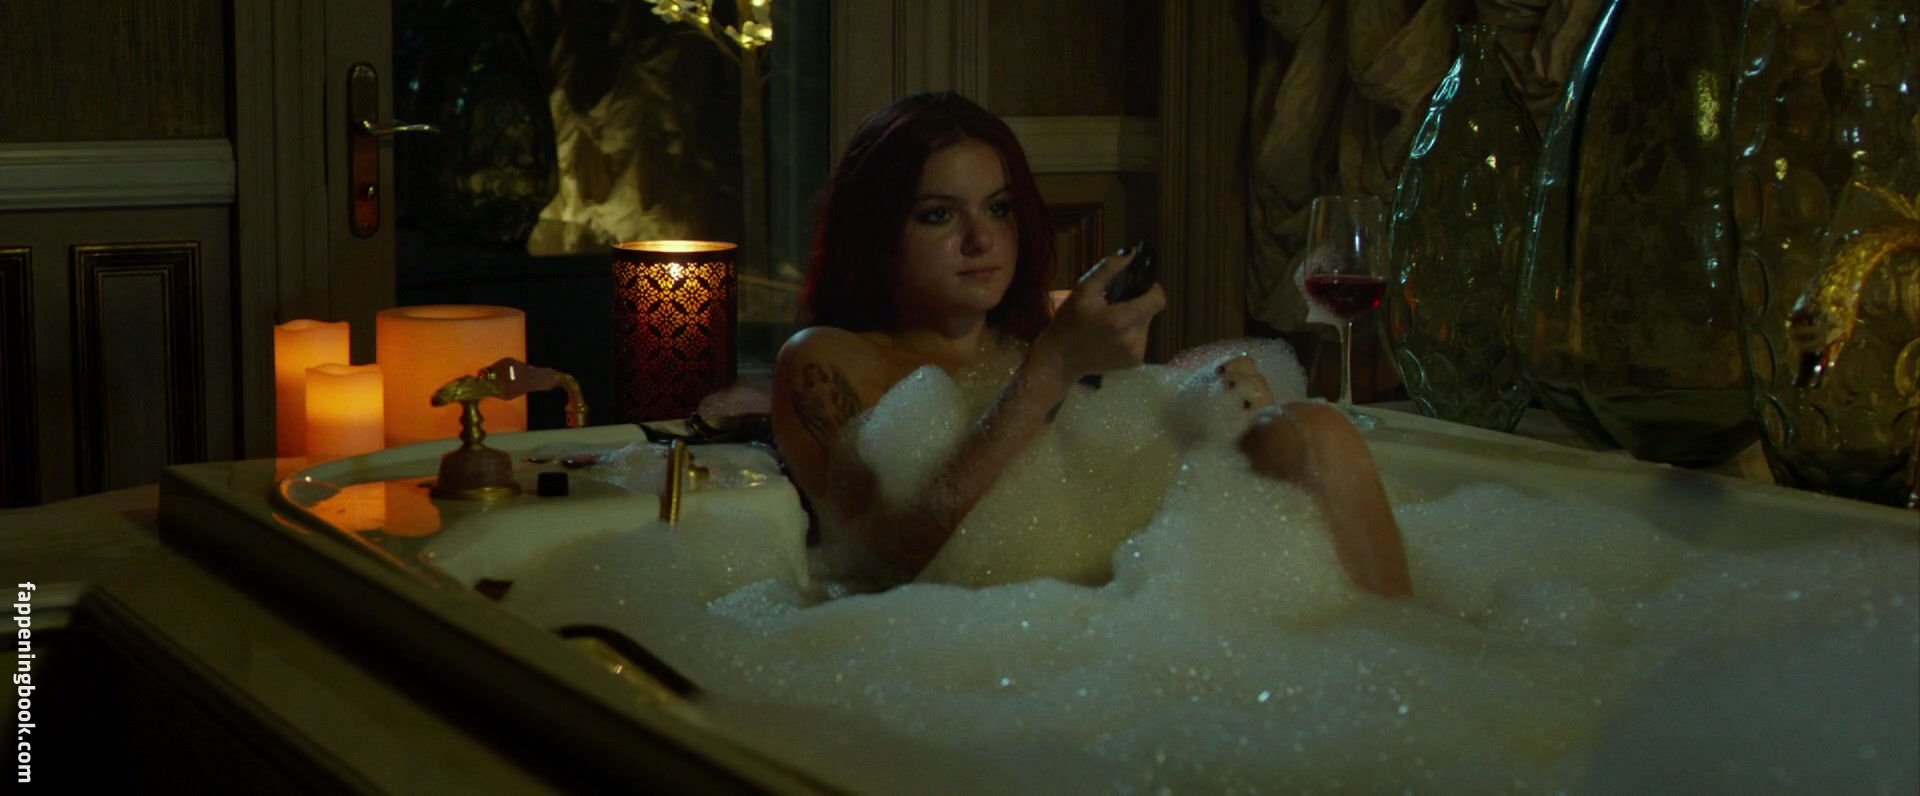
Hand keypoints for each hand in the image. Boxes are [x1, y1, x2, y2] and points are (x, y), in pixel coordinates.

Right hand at [1034, 250, 1166, 380]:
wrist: (1060, 361)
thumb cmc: (1068, 323)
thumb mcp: (1083, 290)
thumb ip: (1109, 270)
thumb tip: (1132, 254)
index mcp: (1121, 320)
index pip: (1157, 300)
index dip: (1152, 289)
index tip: (1138, 285)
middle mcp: (1133, 339)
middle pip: (1151, 311)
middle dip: (1138, 303)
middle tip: (1115, 304)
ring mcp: (1136, 353)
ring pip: (1146, 325)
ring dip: (1134, 318)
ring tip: (1110, 321)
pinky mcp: (1134, 362)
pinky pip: (1140, 339)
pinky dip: (1130, 333)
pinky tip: (1111, 335)